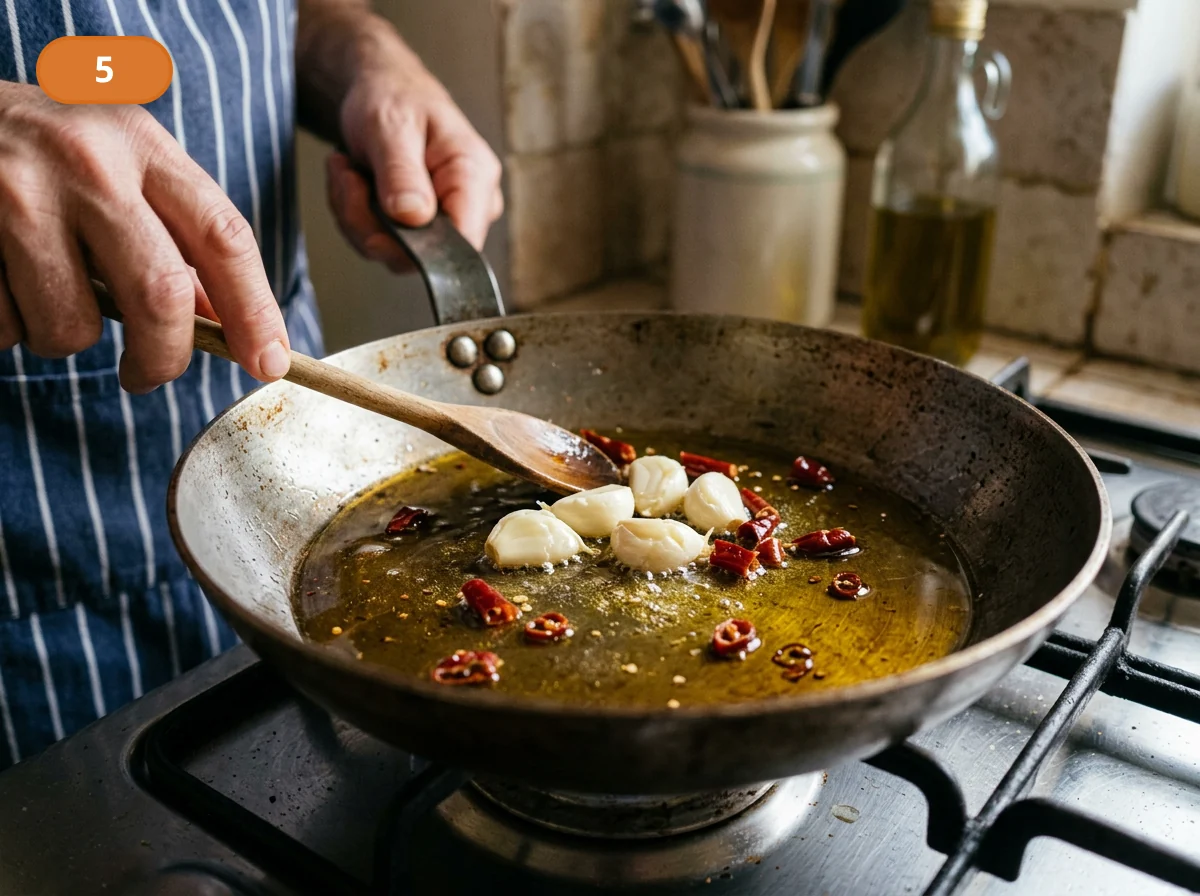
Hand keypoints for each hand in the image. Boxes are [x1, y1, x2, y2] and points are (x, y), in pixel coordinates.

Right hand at [0, 82, 288, 391]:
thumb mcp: (122, 166)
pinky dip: (9, 326)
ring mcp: (20, 194)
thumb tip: (225, 324)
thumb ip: (175, 235)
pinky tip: (3, 278)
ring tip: (47, 295)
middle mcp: (87, 162)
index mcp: (141, 144)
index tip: (268, 362)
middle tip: (148, 373)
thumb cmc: (47, 150)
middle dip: (162, 357)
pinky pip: (7, 326)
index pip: (223, 237)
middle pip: (160, 295)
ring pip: (73, 326)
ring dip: (66, 337)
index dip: (255, 310)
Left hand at [327, 52, 502, 271]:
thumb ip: (402, 173)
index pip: (464, 243)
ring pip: (394, 254)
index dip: (419, 245)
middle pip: (422, 254)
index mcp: (474, 176)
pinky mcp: (420, 230)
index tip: (378, 212)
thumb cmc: (393, 97)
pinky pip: (381, 245)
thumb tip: (413, 218)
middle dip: (370, 222)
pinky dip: (355, 217)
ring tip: (348, 171)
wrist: (381, 90)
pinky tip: (353, 182)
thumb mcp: (390, 126)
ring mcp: (444, 221)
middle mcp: (468, 206)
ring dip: (355, 217)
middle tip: (348, 178)